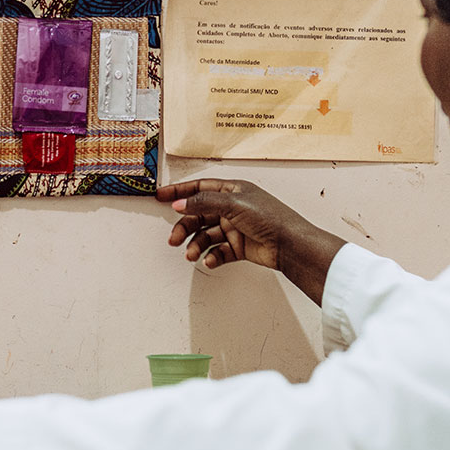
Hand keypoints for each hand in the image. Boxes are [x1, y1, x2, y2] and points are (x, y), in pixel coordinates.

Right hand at [157, 178, 344, 304]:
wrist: (290, 244)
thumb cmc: (270, 218)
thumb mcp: (233, 204)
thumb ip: (203, 203)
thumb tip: (179, 203)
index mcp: (232, 191)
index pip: (199, 188)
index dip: (179, 191)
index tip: (160, 196)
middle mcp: (232, 208)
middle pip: (199, 215)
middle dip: (185, 227)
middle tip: (174, 239)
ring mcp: (235, 228)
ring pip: (206, 235)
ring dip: (196, 245)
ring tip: (192, 255)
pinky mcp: (239, 246)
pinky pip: (218, 251)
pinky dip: (211, 257)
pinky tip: (209, 260)